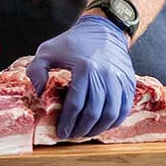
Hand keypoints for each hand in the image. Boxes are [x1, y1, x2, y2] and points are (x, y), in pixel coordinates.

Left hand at [25, 14, 135, 138]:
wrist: (103, 30)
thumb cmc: (73, 42)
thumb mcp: (48, 50)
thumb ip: (36, 70)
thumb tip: (37, 92)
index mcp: (85, 67)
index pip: (76, 103)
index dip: (68, 121)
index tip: (60, 132)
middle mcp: (105, 75)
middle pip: (94, 112)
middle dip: (81, 129)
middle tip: (71, 135)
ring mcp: (119, 80)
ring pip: (111, 114)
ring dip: (97, 128)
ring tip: (85, 133)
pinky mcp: (129, 83)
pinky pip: (124, 109)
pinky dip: (113, 122)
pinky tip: (101, 125)